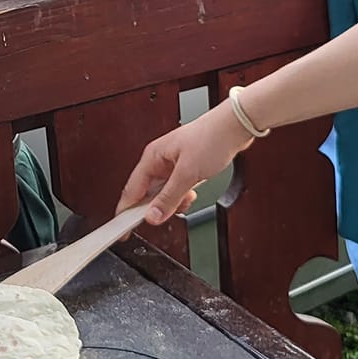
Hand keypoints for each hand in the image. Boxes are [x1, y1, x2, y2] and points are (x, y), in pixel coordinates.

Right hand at [116, 101, 253, 222]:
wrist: (236, 127)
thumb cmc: (212, 138)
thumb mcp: (188, 174)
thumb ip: (169, 198)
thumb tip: (152, 216)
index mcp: (152, 157)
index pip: (131, 191)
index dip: (125, 213)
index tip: (122, 231)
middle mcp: (159, 160)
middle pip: (146, 193)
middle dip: (156, 207)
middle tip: (165, 216)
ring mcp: (172, 164)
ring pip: (163, 192)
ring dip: (172, 201)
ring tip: (186, 198)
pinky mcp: (185, 167)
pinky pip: (175, 188)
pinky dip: (182, 195)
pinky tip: (191, 193)